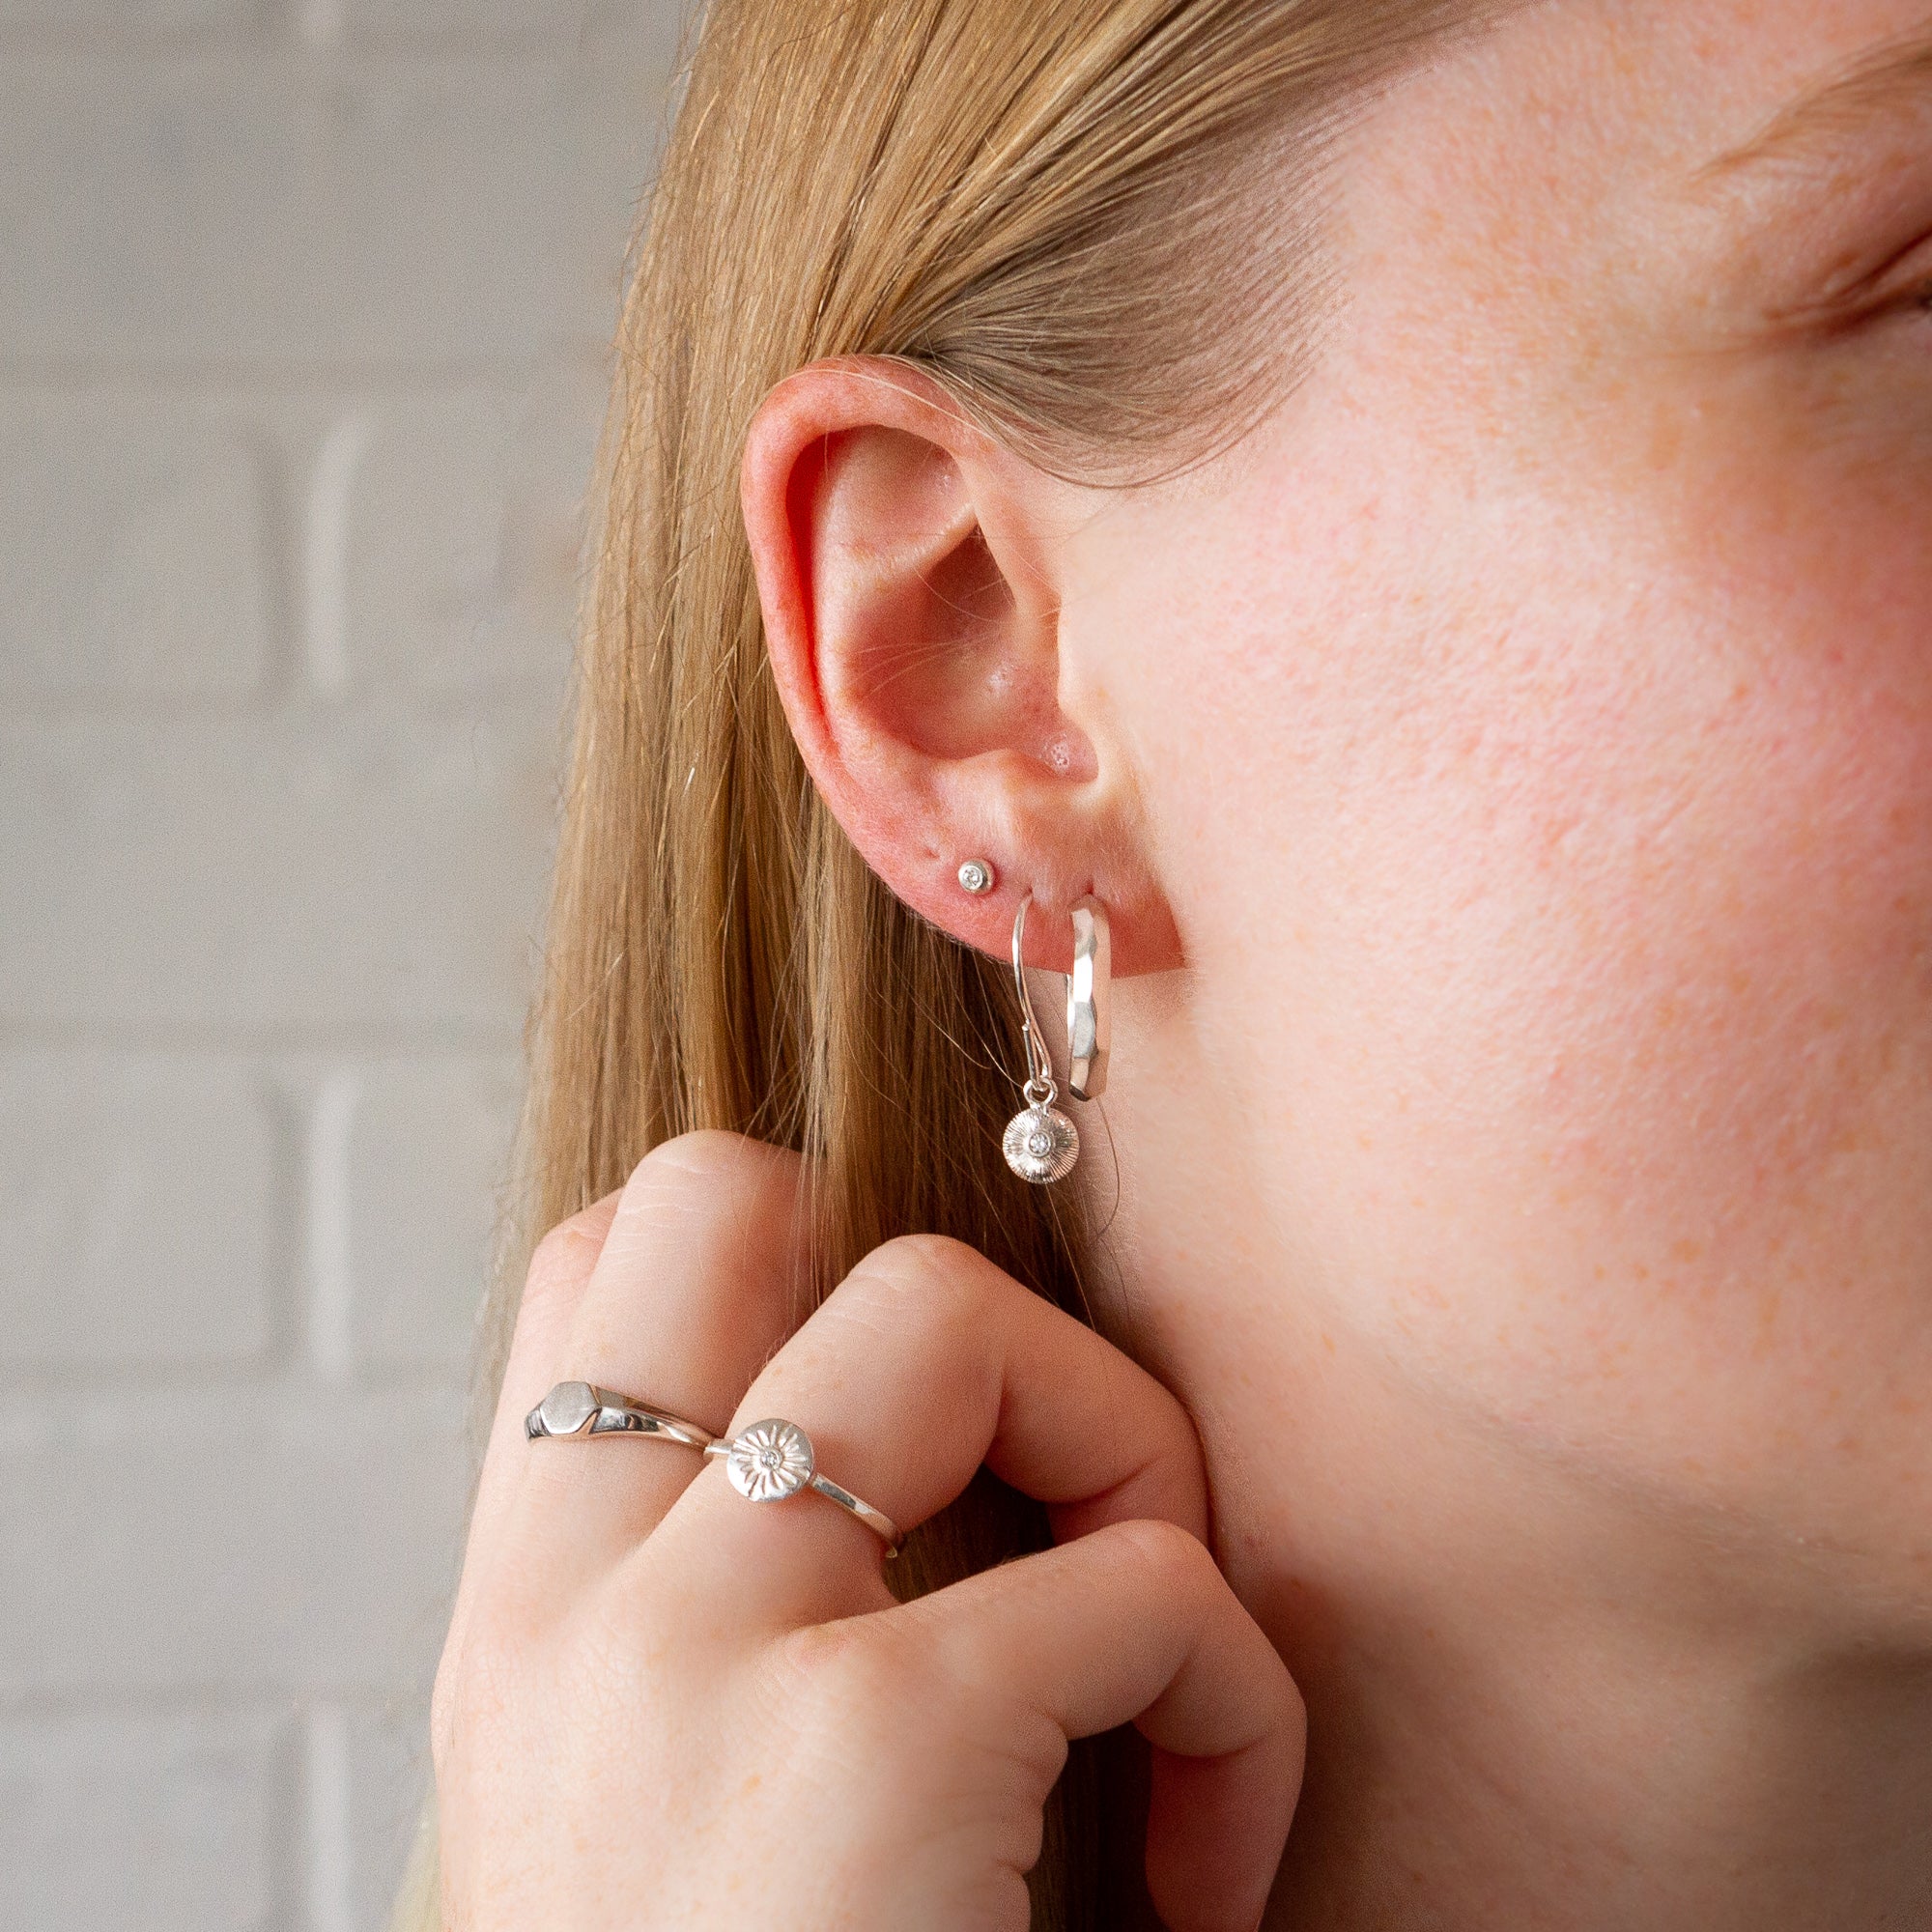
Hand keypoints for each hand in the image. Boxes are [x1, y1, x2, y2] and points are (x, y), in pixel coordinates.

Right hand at [433, 1131, 1303, 1928]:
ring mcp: (704, 1651)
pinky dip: (1235, 1705)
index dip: (773, 1261)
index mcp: (520, 1615)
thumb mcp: (638, 1805)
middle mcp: (572, 1597)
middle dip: (934, 1294)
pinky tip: (1205, 1882)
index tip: (911, 1426)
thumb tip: (874, 1471)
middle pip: (735, 1192)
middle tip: (1030, 1487)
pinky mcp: (872, 1751)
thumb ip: (703, 1620)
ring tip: (1148, 1662)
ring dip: (1123, 1451)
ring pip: (951, 1308)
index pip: (596, 1260)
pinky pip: (1149, 1586)